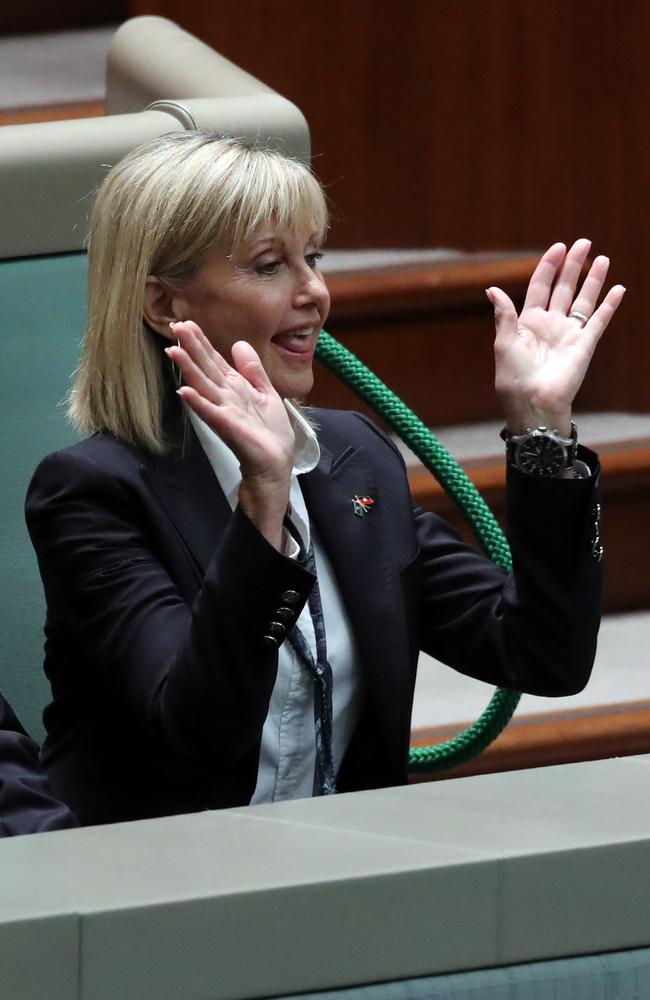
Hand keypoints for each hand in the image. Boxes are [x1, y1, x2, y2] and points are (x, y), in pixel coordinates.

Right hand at [166, 322, 293, 548]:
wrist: (276, 463)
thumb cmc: (270, 432)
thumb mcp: (266, 393)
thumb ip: (253, 370)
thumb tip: (239, 344)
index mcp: (235, 387)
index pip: (214, 360)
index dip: (201, 342)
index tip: (186, 323)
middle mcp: (225, 397)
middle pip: (206, 368)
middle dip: (191, 348)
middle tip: (175, 326)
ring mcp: (225, 412)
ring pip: (204, 386)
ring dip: (188, 370)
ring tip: (173, 351)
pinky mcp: (229, 428)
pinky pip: (211, 413)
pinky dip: (198, 403)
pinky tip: (184, 392)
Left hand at [487, 239, 625, 434]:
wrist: (534, 403)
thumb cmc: (514, 378)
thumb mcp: (504, 343)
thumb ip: (504, 315)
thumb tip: (492, 289)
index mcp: (528, 322)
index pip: (539, 287)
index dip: (548, 267)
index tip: (557, 247)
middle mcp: (550, 324)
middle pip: (563, 288)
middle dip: (573, 265)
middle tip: (583, 242)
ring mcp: (569, 333)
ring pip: (583, 300)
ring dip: (593, 280)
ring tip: (602, 258)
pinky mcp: (585, 344)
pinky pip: (599, 320)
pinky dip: (609, 305)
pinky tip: (618, 289)